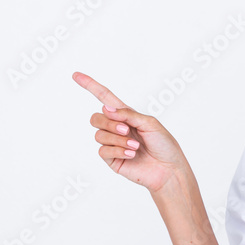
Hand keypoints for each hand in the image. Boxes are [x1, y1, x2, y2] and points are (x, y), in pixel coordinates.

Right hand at [72, 71, 186, 192]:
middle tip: (127, 130)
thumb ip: (128, 114)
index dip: (90, 86)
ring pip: (99, 135)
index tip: (76, 75)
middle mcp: (117, 128)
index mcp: (126, 115)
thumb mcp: (150, 123)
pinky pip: (103, 151)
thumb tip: (106, 108)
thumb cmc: (164, 144)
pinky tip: (131, 155)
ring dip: (118, 140)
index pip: (104, 97)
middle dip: (109, 123)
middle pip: (96, 118)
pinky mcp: (112, 159)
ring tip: (135, 147)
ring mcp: (113, 144)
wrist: (169, 169)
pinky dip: (117, 151)